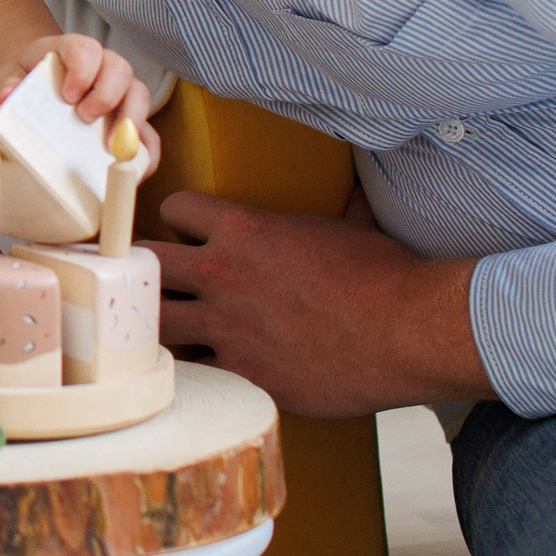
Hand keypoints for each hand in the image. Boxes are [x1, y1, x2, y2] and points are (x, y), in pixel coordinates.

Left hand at [0, 34, 160, 171]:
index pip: (86, 50)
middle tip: (85, 118)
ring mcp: (119, 90)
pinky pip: (147, 132)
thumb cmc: (27, 78)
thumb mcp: (11, 76)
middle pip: (119, 68)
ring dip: (130, 119)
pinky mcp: (127, 118)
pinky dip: (145, 150)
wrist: (35, 81)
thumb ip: (8, 84)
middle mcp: (103, 65)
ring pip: (139, 94)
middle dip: (106, 95)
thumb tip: (6, 97)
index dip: (82, 70)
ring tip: (110, 147)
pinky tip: (134, 170)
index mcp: (72, 50)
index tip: (68, 95)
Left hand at [143, 191, 493, 416]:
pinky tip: (209, 367)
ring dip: (160, 322)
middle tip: (157, 279)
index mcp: (243, 230)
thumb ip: (335, 205)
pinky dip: (199, 367)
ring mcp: (228, 328)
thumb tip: (357, 182)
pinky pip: (195, 370)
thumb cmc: (385, 275)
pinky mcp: (243, 374)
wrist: (410, 331)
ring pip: (156, 323)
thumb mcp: (350, 225)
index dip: (180, 220)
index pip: (174, 209)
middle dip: (147, 269)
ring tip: (169, 325)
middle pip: (146, 263)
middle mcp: (223, 275)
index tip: (188, 232)